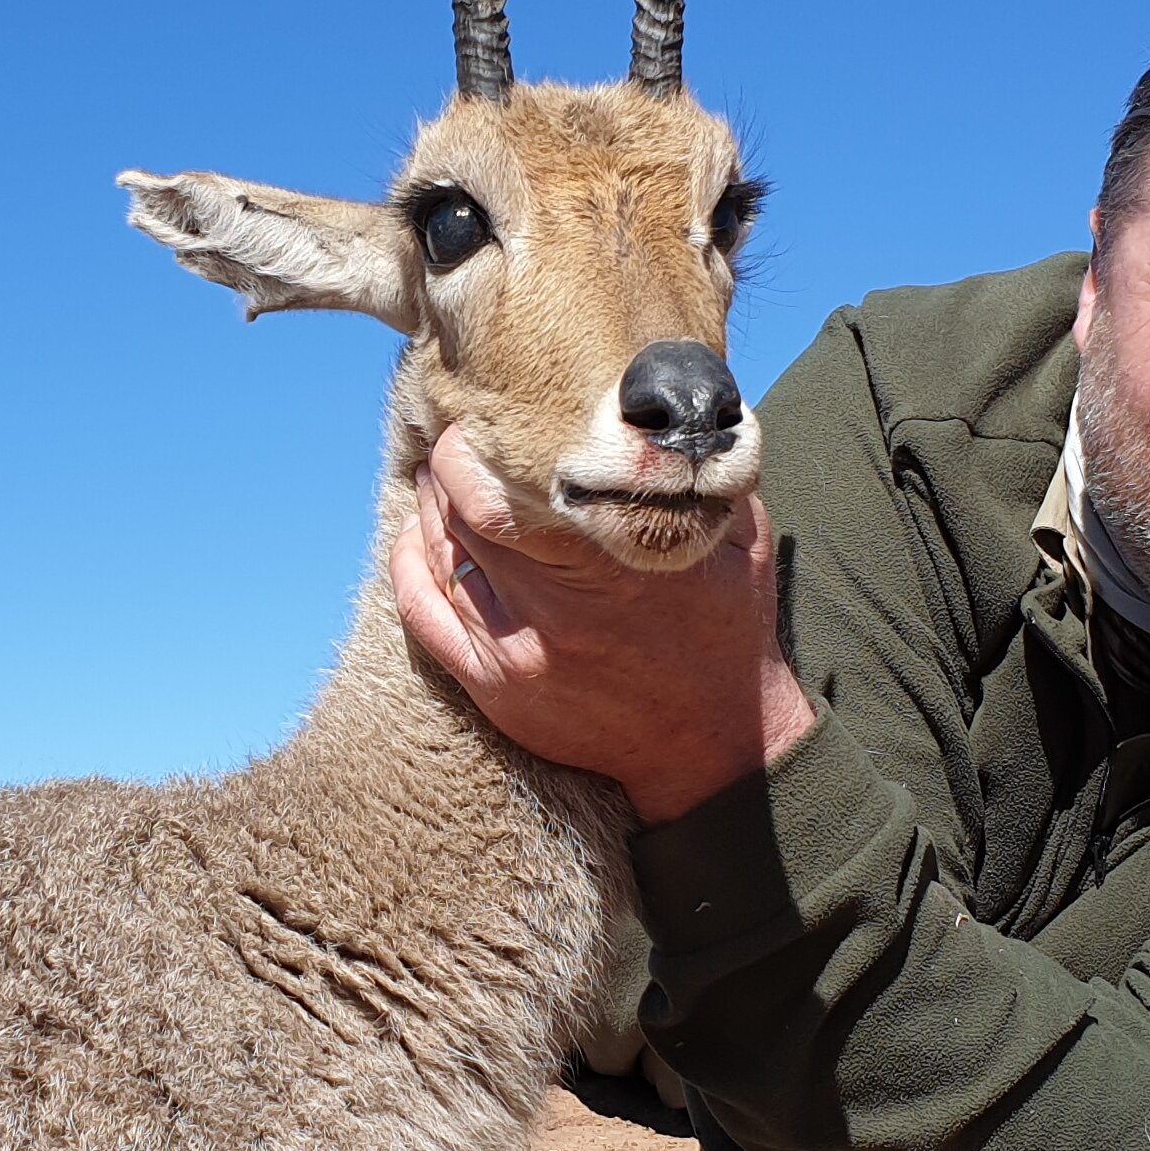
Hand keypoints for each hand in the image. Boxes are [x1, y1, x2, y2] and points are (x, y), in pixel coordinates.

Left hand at [387, 426, 816, 825]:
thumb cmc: (729, 631)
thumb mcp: (740, 536)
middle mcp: (553, 611)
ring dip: (428, 510)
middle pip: (459, 518)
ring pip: (437, 559)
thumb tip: (670, 403)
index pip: (496, 494)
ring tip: (436, 481)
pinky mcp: (494, 690)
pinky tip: (415, 538)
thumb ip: (702, 470)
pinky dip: (409, 566)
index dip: (470, 449)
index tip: (479, 421)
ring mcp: (516, 655)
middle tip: (453, 443)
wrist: (718, 747)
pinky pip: (423, 617)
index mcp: (609, 566)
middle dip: (446, 471)